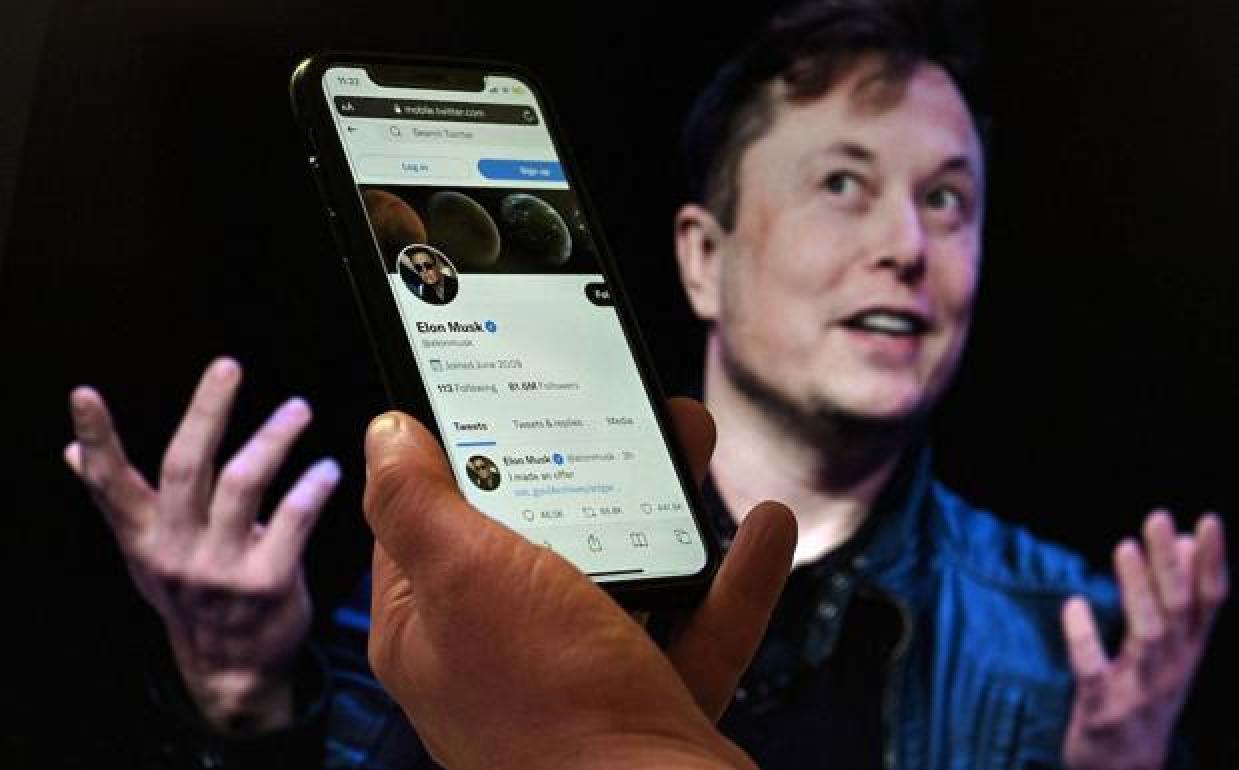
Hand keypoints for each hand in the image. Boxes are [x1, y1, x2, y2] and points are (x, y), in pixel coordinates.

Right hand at [64, 358, 339, 731]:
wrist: (232, 669)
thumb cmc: (192, 595)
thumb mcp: (146, 551)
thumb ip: (117, 498)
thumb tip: (72, 452)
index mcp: (144, 537)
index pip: (110, 483)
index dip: (96, 439)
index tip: (84, 396)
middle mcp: (176, 550)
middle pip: (187, 467)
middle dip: (206, 411)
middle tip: (227, 367)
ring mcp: (220, 568)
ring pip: (243, 485)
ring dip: (272, 440)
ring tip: (297, 410)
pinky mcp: (266, 582)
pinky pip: (291, 522)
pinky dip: (310, 488)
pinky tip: (326, 470)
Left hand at [363, 399, 795, 769]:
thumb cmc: (550, 706)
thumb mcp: (464, 576)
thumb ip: (415, 502)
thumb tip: (385, 436)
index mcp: (435, 626)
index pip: (427, 520)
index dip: (455, 453)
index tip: (492, 395)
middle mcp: (502, 652)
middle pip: (538, 535)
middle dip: (581, 466)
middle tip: (616, 405)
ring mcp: (579, 679)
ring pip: (623, 570)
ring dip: (662, 504)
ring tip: (689, 440)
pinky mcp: (651, 700)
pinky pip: (697, 624)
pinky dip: (732, 578)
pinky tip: (763, 528)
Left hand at [1062, 510, 1227, 769]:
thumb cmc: (1147, 696)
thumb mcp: (1172, 651)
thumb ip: (1180, 600)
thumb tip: (1189, 541)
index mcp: (1189, 650)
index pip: (1210, 601)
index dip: (1212, 561)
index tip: (1207, 520)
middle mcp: (1172, 667)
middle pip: (1179, 609)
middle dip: (1170, 563)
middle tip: (1157, 518)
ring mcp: (1139, 689)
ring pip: (1147, 634)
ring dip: (1137, 590)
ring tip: (1124, 547)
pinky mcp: (1102, 708)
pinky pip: (1093, 670)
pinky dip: (1084, 638)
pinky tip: (1073, 604)